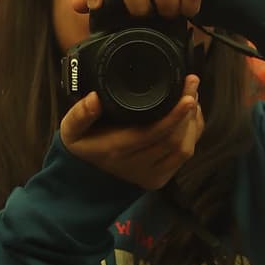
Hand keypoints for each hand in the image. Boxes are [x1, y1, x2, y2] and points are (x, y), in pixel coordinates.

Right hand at [60, 75, 204, 190]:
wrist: (87, 175)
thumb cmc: (85, 143)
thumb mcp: (71, 129)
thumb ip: (79, 114)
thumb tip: (94, 99)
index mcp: (118, 151)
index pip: (154, 134)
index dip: (175, 115)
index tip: (187, 94)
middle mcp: (137, 167)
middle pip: (175, 140)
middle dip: (188, 112)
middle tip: (191, 84)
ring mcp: (152, 176)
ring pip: (184, 149)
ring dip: (192, 122)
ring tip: (192, 95)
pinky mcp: (161, 179)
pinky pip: (185, 155)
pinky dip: (193, 133)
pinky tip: (191, 114)